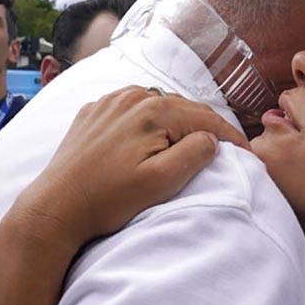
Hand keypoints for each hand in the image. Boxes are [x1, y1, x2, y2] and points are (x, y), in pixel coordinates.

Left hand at [11, 87, 249, 246]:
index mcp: (154, 112)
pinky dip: (150, 118)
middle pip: (184, 108)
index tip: (250, 155)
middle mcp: (132, 97)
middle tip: (228, 149)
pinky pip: (132, 107)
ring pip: (159, 104)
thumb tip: (210, 140)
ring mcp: (109, 102)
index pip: (206, 119)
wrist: (54, 207)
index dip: (232, 137)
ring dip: (179, 121)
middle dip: (208, 127)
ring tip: (193, 141)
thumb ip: (193, 154)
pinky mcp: (93, 112)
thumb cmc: (108, 200)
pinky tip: (152, 135)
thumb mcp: (161, 182)